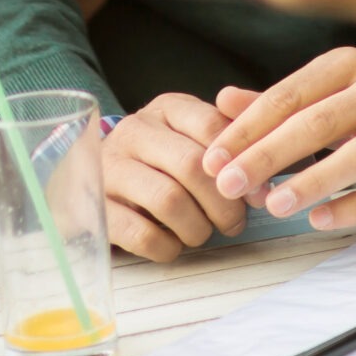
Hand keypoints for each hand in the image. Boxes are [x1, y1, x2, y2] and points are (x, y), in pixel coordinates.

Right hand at [102, 93, 248, 261]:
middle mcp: (135, 131)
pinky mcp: (96, 208)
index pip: (212, 126)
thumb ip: (232, 143)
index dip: (242, 164)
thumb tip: (264, 173)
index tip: (257, 193)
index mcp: (167, 108)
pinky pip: (141, 235)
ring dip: (196, 228)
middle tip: (233, 223)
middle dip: (222, 203)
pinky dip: (167, 247)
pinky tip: (172, 245)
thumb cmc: (161, 161)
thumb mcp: (191, 138)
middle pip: (191, 166)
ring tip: (201, 234)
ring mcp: (110, 167)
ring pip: (168, 200)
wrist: (91, 175)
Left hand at [198, 50, 355, 232]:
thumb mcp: (331, 88)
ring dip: (311, 181)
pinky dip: (354, 205)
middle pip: (318, 122)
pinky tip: (320, 218)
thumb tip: (221, 102)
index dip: (248, 128)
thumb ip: (278, 100)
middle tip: (229, 183)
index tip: (214, 158)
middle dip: (268, 155)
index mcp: (347, 65)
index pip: (289, 94)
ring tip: (273, 204)